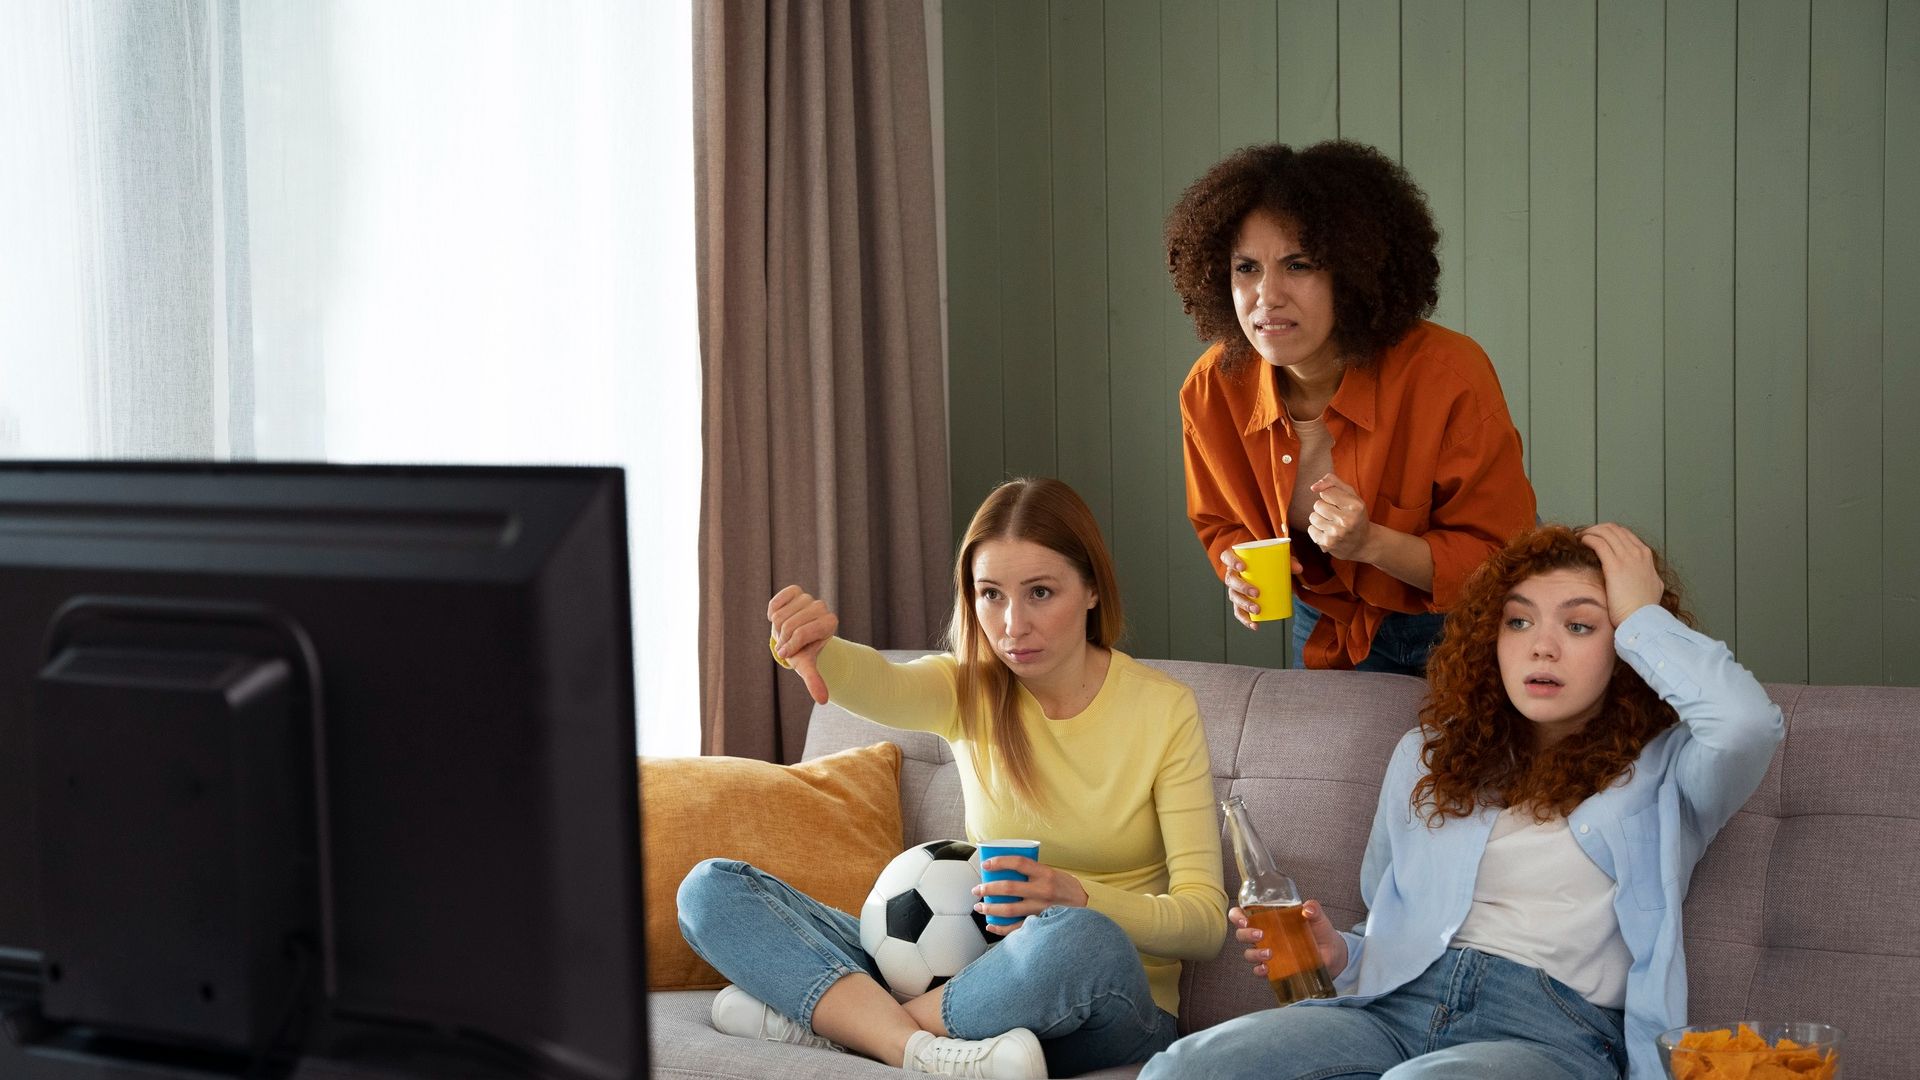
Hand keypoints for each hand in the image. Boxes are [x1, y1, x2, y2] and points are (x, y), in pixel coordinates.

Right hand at [768, 585, 836, 703]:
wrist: (794, 636)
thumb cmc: (802, 652)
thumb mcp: (806, 666)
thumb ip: (814, 681)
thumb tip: (823, 700)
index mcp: (830, 623)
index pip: (803, 633)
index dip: (790, 645)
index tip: (786, 653)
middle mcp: (822, 607)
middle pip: (790, 624)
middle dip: (783, 638)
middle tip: (785, 644)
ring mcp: (808, 598)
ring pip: (781, 614)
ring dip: (777, 626)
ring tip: (783, 631)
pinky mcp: (795, 591)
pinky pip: (778, 599)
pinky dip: (773, 609)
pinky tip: (777, 616)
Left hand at [971, 855, 1086, 934]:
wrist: (1088, 907)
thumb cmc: (1066, 888)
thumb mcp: (1052, 873)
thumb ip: (1032, 873)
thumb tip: (1005, 870)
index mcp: (1045, 873)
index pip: (1019, 863)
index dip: (999, 861)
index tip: (986, 864)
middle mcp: (1043, 890)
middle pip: (1009, 888)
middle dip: (988, 889)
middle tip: (977, 890)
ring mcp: (1041, 909)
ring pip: (1009, 910)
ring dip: (990, 909)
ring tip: (980, 908)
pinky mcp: (1041, 923)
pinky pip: (1017, 928)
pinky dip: (1001, 929)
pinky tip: (991, 926)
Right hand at [1220, 545, 1305, 630]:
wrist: (1264, 573)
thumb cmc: (1268, 563)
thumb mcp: (1277, 560)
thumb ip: (1288, 562)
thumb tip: (1299, 569)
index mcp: (1236, 560)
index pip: (1227, 557)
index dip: (1232, 562)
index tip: (1242, 567)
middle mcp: (1232, 574)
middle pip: (1231, 580)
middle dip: (1242, 587)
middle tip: (1256, 593)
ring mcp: (1234, 589)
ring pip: (1234, 597)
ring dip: (1244, 605)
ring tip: (1257, 610)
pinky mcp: (1240, 602)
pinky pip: (1239, 612)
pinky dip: (1246, 620)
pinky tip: (1254, 625)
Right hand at [1228, 901, 1348, 980]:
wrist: (1332, 953)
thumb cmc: (1320, 931)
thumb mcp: (1318, 917)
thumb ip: (1313, 909)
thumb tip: (1307, 908)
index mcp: (1268, 918)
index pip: (1243, 914)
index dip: (1236, 915)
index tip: (1243, 918)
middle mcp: (1264, 935)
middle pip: (1241, 934)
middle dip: (1245, 934)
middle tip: (1260, 934)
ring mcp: (1267, 952)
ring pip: (1248, 953)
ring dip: (1254, 953)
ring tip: (1270, 953)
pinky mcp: (1275, 968)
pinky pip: (1259, 970)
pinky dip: (1260, 970)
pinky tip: (1266, 968)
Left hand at [1306, 474, 1371, 560]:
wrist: (1364, 543)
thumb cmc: (1355, 515)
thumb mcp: (1351, 495)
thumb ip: (1333, 482)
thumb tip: (1314, 487)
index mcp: (1355, 505)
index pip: (1326, 492)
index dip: (1329, 496)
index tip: (1339, 503)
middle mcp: (1347, 520)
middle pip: (1318, 504)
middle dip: (1324, 508)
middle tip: (1336, 515)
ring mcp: (1337, 533)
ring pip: (1312, 516)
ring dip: (1319, 518)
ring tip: (1332, 524)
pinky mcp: (1328, 543)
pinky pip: (1310, 529)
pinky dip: (1317, 530)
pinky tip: (1328, 532)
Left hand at [1578, 523, 1663, 626]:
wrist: (1642, 618)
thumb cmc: (1643, 607)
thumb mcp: (1652, 584)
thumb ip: (1645, 574)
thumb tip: (1640, 573)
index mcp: (1645, 555)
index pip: (1624, 533)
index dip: (1608, 532)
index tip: (1597, 536)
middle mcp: (1637, 552)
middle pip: (1614, 529)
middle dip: (1597, 529)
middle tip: (1585, 534)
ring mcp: (1627, 557)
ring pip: (1605, 532)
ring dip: (1590, 531)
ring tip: (1580, 537)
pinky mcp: (1614, 565)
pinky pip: (1599, 542)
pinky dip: (1589, 538)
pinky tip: (1582, 542)